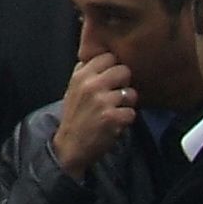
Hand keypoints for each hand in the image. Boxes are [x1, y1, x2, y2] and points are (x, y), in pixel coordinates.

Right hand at [52, 53, 137, 177]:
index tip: (109, 79)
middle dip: (124, 83)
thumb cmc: (74, 116)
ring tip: (115, 111)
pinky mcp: (113, 118)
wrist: (70, 147)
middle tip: (116, 95)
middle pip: (124, 70)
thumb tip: (107, 57)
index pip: (108, 57)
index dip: (112, 67)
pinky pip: (132, 112)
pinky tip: (115, 123)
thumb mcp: (73, 89)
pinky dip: (126, 119)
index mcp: (80, 75)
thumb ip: (87, 72)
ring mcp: (102, 101)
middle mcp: (91, 85)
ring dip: (127, 104)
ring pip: (131, 92)